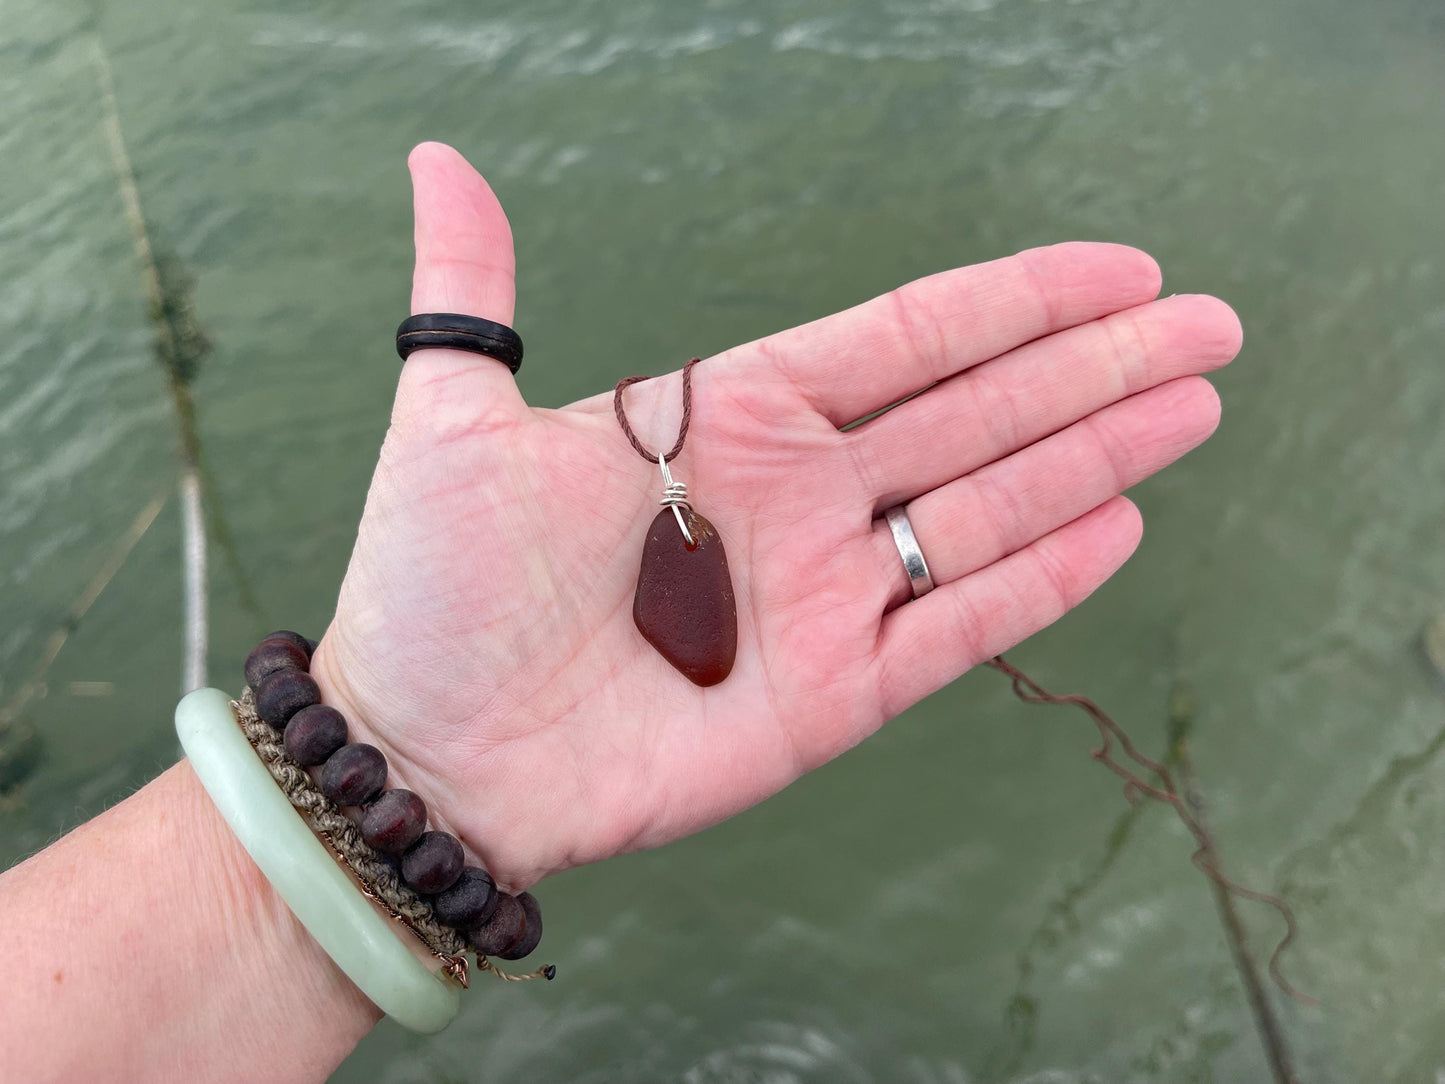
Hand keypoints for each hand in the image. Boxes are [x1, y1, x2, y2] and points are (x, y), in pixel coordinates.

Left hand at [311, 142, 1239, 890]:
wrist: (429, 756)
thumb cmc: (433, 591)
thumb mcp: (452, 421)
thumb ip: (474, 293)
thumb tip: (440, 154)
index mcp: (731, 418)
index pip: (908, 340)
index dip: (1018, 302)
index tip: (1120, 271)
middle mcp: (796, 497)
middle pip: (978, 413)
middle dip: (1096, 368)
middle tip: (1210, 325)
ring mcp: (823, 598)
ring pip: (990, 511)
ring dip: (1094, 458)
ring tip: (1193, 405)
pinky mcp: (833, 698)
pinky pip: (958, 630)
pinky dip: (1039, 581)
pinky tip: (1118, 525)